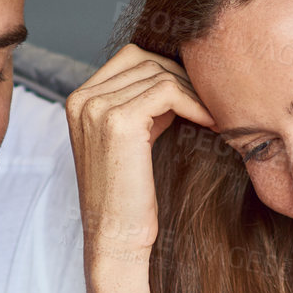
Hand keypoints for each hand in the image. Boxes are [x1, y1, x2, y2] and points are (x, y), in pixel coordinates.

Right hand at [64, 43, 216, 264]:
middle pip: (144, 60)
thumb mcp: (132, 138)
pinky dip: (194, 103)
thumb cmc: (129, 194)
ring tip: (213, 115)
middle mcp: (81, 99)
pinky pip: (167, 91)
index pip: (130, 57)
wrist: (116, 235)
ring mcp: (96, 108)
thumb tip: (178, 74)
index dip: (168, 70)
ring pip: (158, 73)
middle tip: (210, 103)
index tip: (195, 95)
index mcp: (79, 99)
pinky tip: (210, 122)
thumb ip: (143, 104)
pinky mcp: (118, 121)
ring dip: (192, 91)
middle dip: (182, 77)